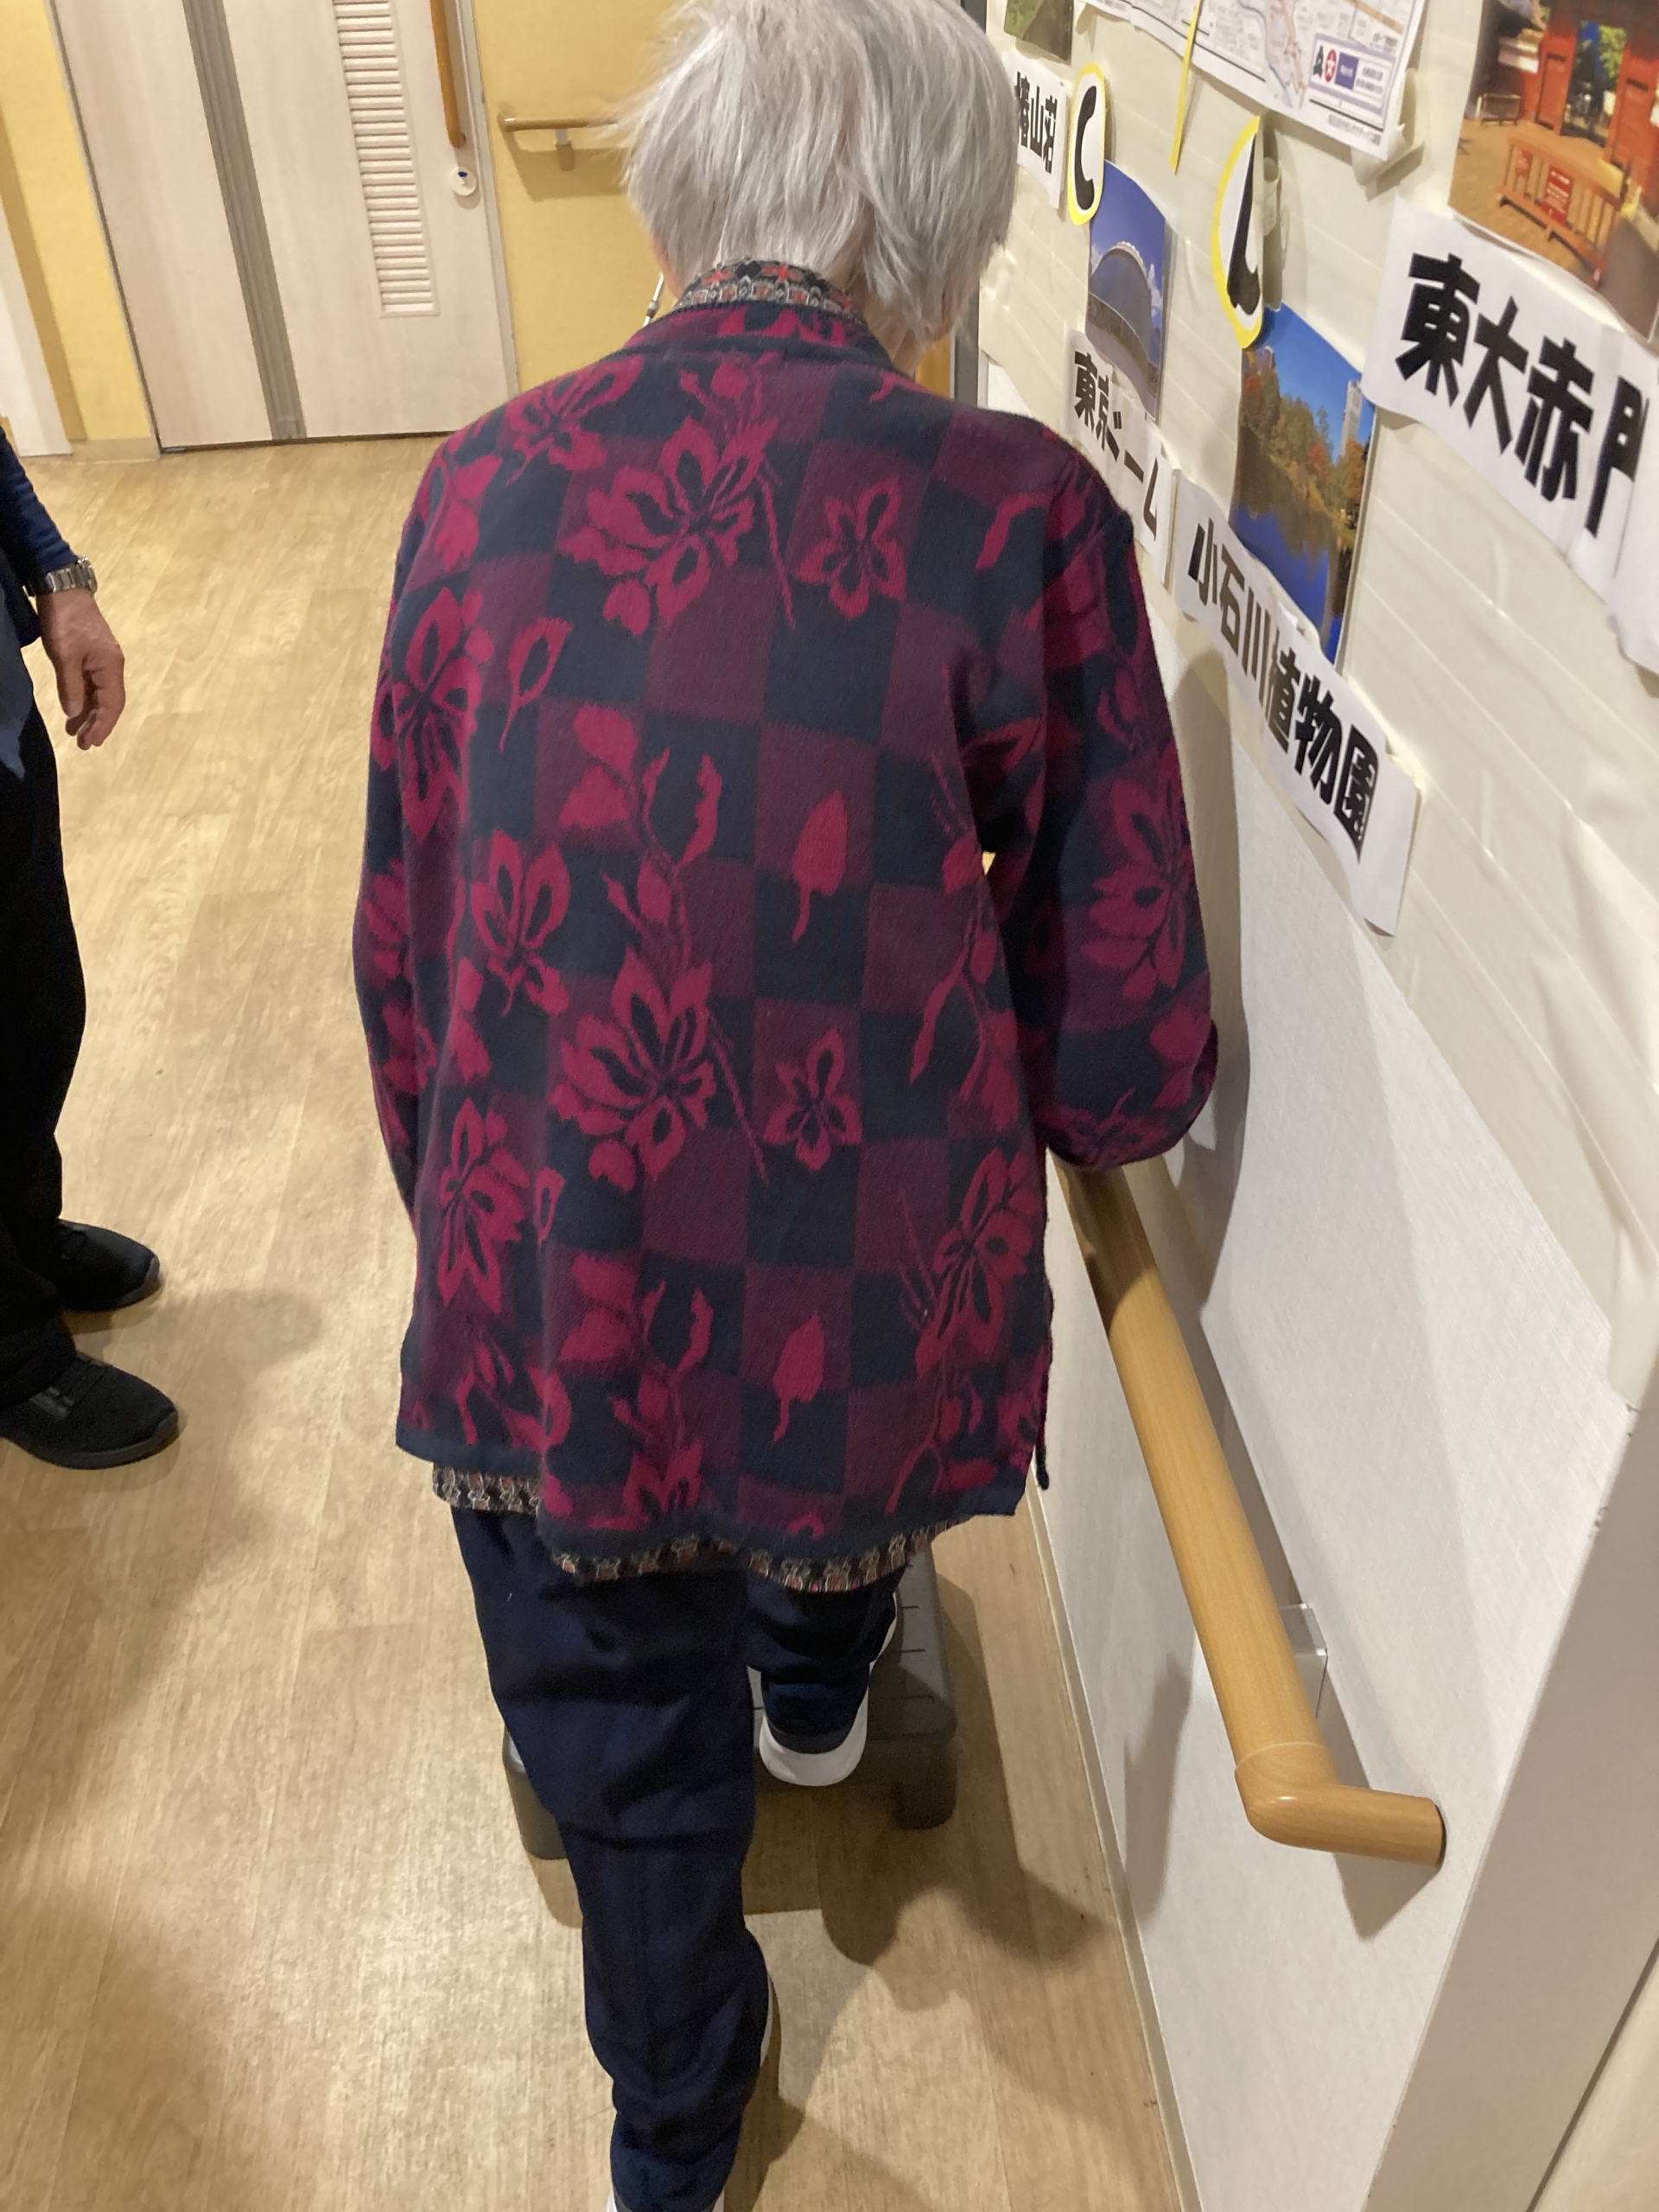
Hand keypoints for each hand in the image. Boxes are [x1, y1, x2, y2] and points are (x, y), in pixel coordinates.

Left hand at [36, 587, 125, 747]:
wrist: (63, 589)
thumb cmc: (66, 622)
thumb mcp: (64, 656)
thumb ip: (71, 687)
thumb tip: (75, 713)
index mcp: (111, 667)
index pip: (112, 705)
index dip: (102, 726)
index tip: (89, 743)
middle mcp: (112, 666)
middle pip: (109, 703)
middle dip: (97, 724)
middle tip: (82, 745)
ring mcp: (102, 660)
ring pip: (100, 695)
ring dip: (89, 714)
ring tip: (74, 732)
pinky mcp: (92, 655)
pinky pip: (91, 684)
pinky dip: (84, 699)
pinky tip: (74, 710)